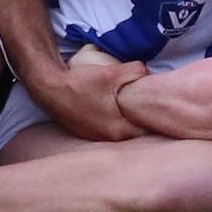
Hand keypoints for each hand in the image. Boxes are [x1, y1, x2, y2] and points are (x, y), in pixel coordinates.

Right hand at [27, 60, 148, 140]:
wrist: (49, 87)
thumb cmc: (80, 82)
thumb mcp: (112, 72)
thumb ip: (136, 71)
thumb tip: (148, 72)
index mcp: (119, 130)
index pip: (148, 128)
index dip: (156, 116)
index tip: (162, 105)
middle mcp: (109, 139)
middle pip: (136, 130)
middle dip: (143, 117)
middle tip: (151, 101)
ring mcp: (96, 138)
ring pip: (122, 129)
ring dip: (128, 118)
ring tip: (134, 103)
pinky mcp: (87, 132)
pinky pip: (109, 127)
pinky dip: (114, 118)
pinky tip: (114, 104)